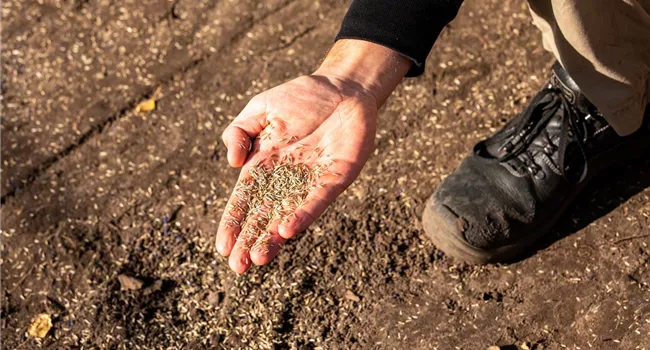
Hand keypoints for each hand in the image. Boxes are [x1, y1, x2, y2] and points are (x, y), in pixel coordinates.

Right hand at [216, 40, 410, 272]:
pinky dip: (303, 215)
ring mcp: (311, 180)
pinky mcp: (335, 176)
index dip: (233, 222)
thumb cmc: (300, 98)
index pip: (245, 199)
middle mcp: (286, 178)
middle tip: (239, 267)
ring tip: (259, 257)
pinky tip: (288, 230)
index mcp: (264, 164)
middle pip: (264, 215)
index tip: (222, 247)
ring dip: (274, 237)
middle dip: (250, 240)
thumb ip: (238, 132)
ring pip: (289, 214)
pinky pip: (317, 199)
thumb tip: (233, 164)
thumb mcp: (260, 109)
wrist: (343, 87)